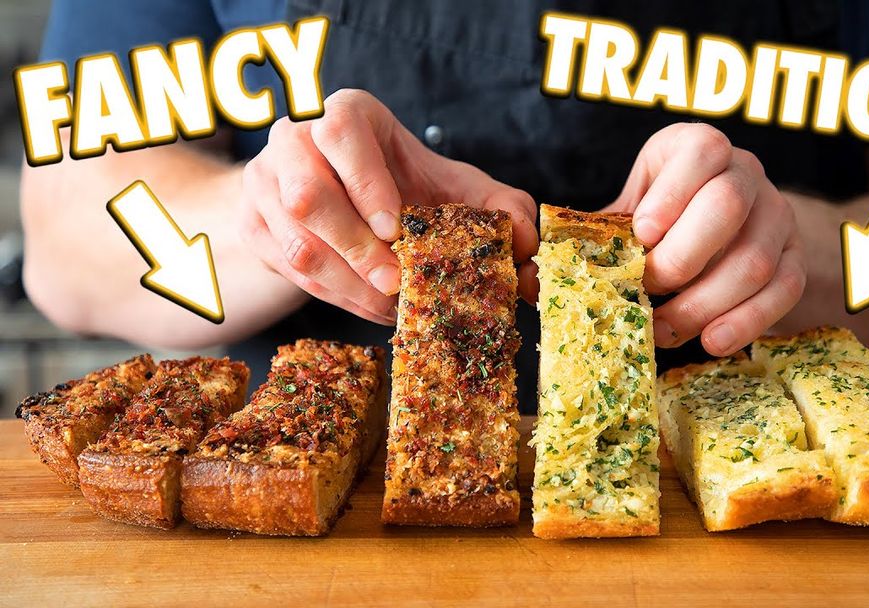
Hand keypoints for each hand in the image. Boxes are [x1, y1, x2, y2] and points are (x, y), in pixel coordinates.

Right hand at [239, 89, 537, 324]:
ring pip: (295, 243)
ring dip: (347, 283)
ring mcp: (264, 185)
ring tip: (391, 306)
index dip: (364, 181)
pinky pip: (287, 271)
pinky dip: (334, 296)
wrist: (342, 192)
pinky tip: (371, 307)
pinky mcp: (254, 227)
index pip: (338, 134)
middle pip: (308, 196)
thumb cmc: (406, 185)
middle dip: (357, 249)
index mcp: (342, 115)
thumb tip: (528, 247)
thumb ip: (500, 208)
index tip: (395, 227)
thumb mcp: (455, 187)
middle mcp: (294, 142)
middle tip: (398, 285)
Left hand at [607, 123, 805, 355]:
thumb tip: (548, 274)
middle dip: (681, 258)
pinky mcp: (793, 257)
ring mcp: (776, 215)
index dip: (672, 194)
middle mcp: (746, 173)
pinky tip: (711, 341)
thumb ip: (602, 231)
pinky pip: (782, 291)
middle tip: (646, 289)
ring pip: (754, 259)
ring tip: (662, 330)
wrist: (712, 227)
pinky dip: (746, 322)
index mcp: (700, 147)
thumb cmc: (658, 217)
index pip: (701, 152)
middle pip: (728, 206)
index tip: (641, 234)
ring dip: (703, 303)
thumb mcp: (629, 209)